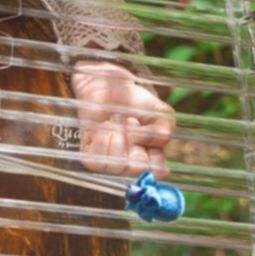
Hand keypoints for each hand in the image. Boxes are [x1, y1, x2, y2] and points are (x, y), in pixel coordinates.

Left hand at [70, 60, 174, 177]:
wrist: (108, 84)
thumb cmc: (135, 101)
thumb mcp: (160, 112)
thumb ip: (163, 131)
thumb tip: (146, 142)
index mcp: (152, 157)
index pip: (157, 171)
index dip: (152, 150)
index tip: (143, 127)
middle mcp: (131, 164)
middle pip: (135, 169)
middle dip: (133, 139)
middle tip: (129, 120)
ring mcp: (110, 162)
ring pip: (116, 165)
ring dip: (117, 136)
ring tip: (116, 120)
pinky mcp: (90, 156)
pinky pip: (96, 160)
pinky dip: (101, 138)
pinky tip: (103, 126)